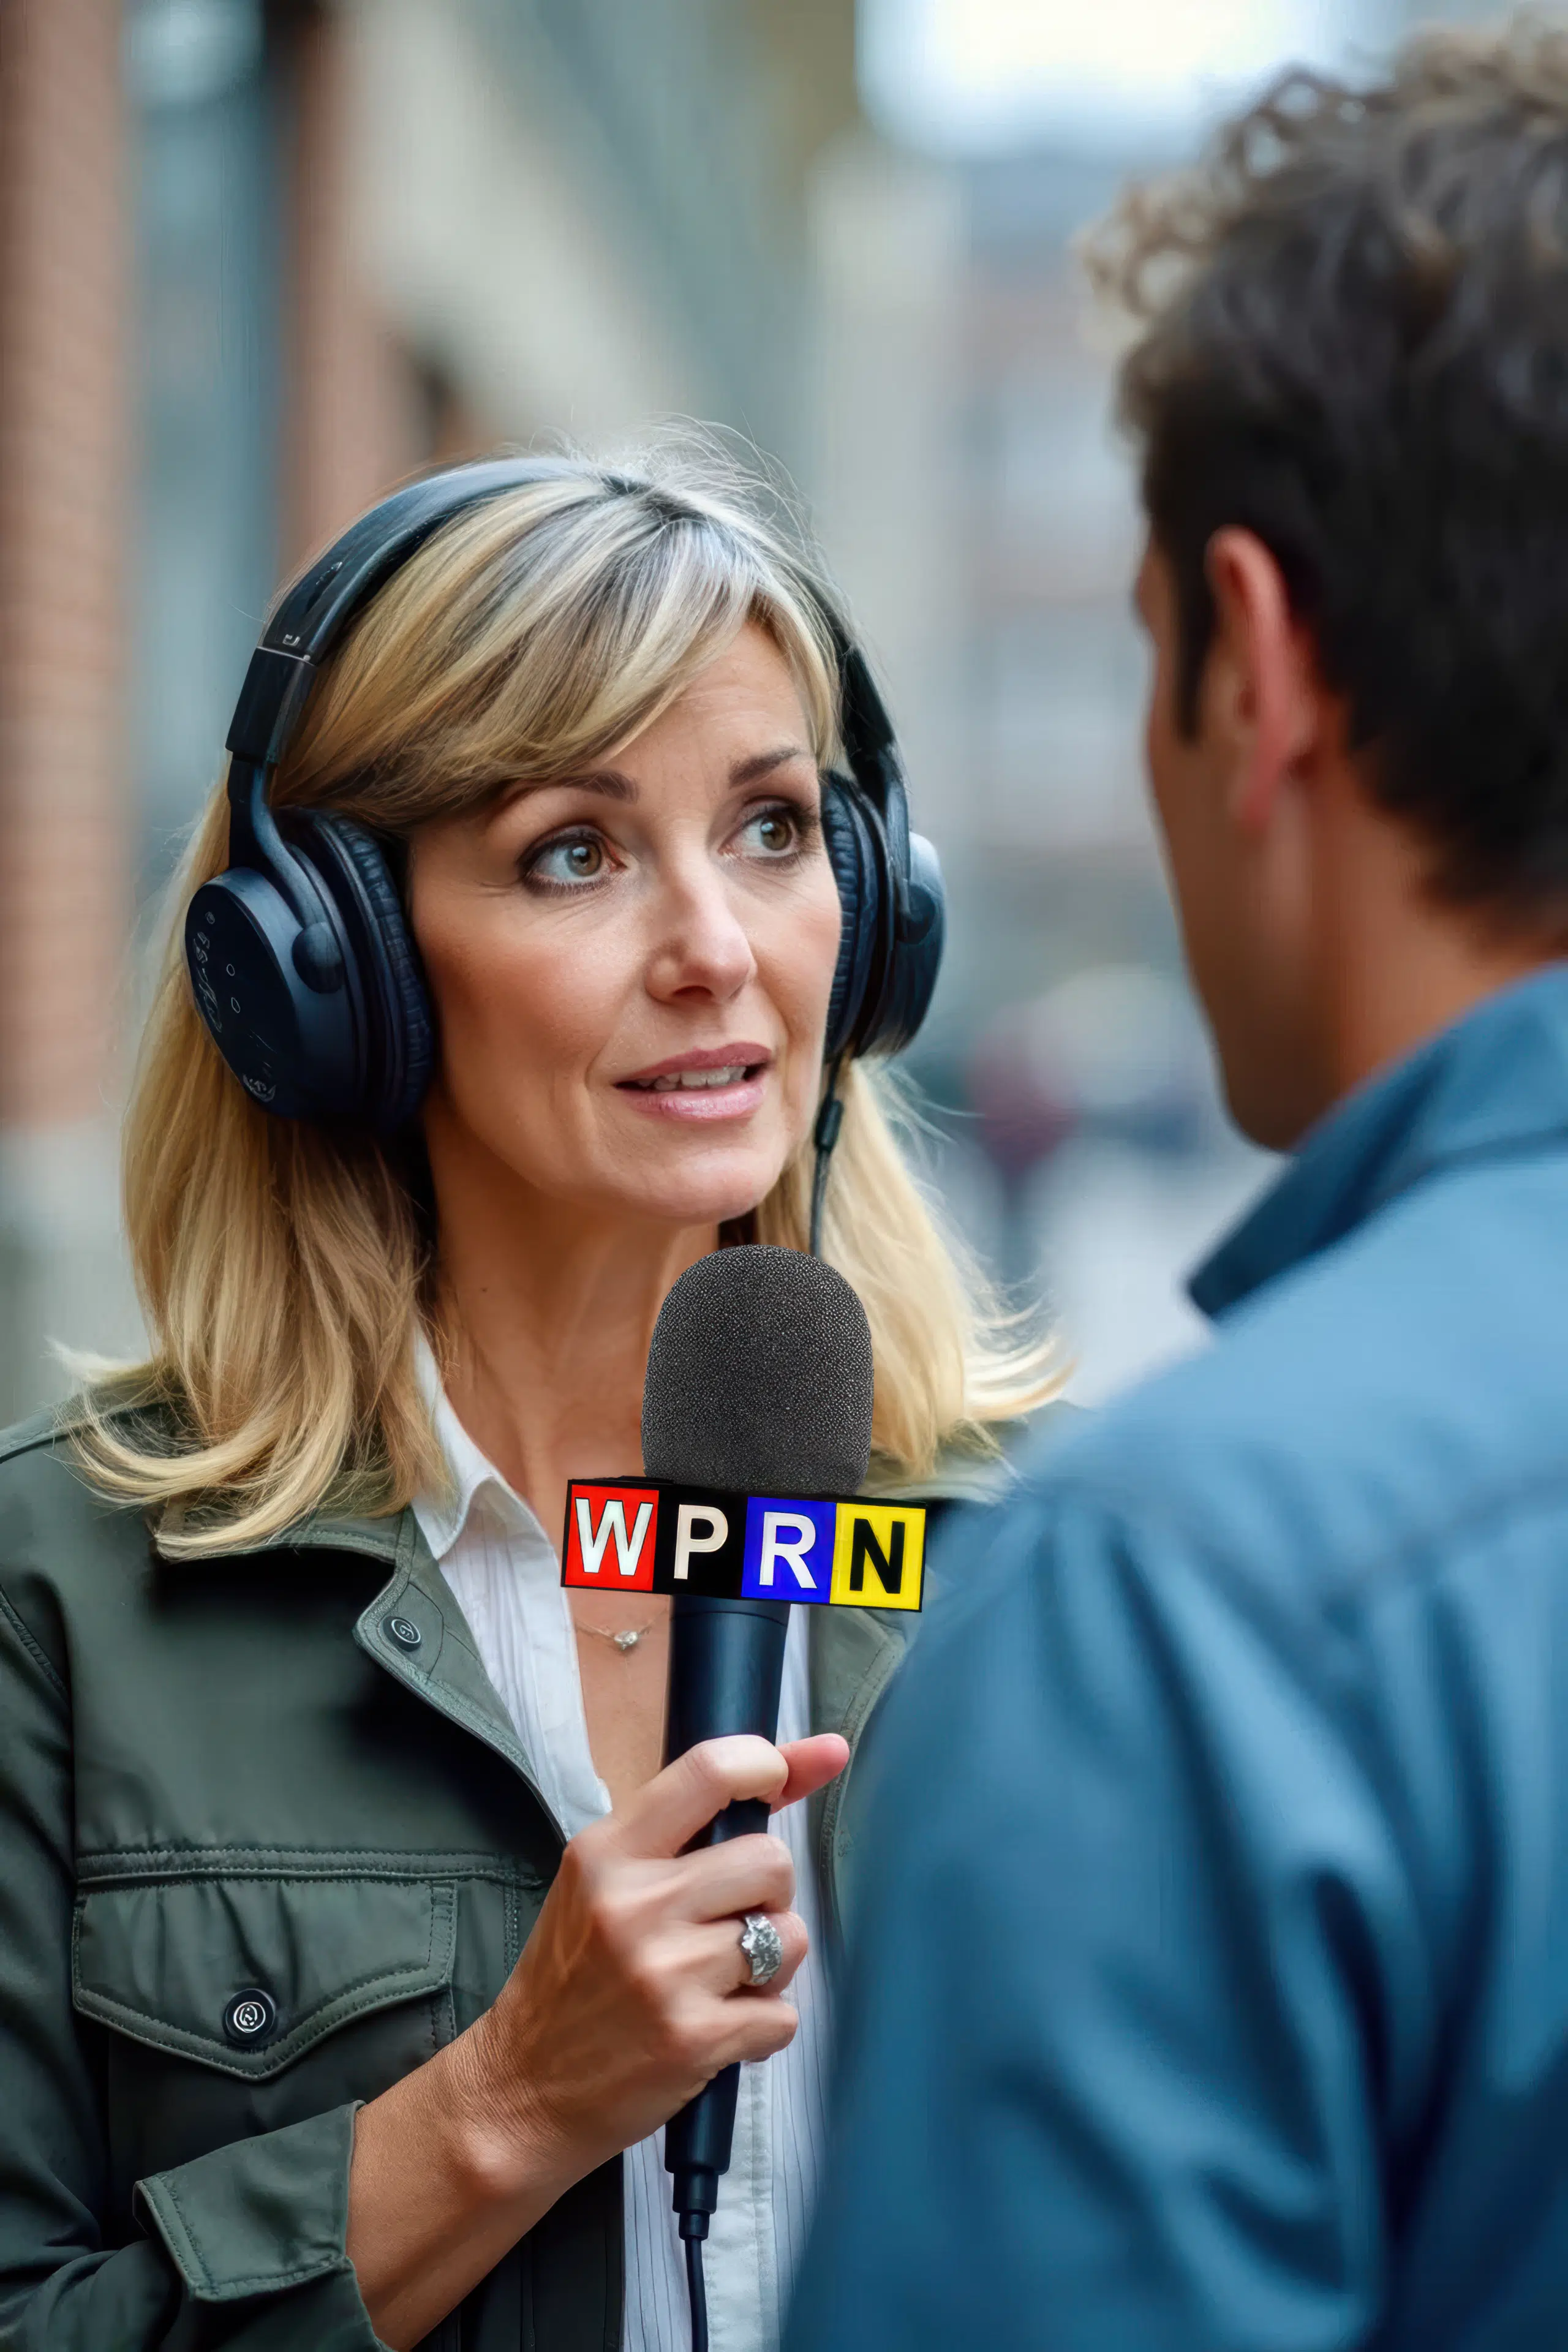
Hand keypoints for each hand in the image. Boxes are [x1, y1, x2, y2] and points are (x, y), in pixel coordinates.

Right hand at [348, 1731, 845, 2348]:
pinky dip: (762, 2026)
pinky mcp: (694, 2039)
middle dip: (768, 1894)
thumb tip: (816, 1756)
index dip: (767, 1763)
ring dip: (771, 1963)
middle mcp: (635, 1904)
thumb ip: (691, 1824)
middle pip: (771, 1860)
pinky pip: (782, 2014)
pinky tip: (715, 2030)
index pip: (709, 1770)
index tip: (779, 1776)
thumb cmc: (571, 1978)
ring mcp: (666, 1973)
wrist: (519, 2092)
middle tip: (728, 1922)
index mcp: (607, 1853)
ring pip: (789, 1937)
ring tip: (719, 1981)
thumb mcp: (602, 1883)